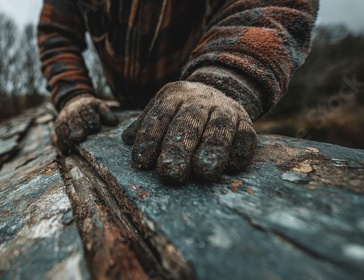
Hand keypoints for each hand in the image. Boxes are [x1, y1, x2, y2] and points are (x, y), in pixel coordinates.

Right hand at [55, 94, 118, 151]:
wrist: (73, 101)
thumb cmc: (90, 108)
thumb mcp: (100, 106)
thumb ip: (107, 113)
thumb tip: (115, 122)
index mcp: (84, 106)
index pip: (88, 116)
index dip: (92, 123)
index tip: (95, 129)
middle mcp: (72, 112)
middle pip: (74, 122)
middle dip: (76, 130)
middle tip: (78, 138)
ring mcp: (63, 118)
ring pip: (63, 129)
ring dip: (67, 138)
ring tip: (72, 147)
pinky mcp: (57, 126)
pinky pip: (57, 135)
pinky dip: (60, 143)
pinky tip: (65, 151)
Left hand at [122, 81, 255, 182]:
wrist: (220, 90)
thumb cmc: (182, 111)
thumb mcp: (162, 108)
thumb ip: (144, 125)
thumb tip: (126, 139)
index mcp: (175, 95)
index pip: (160, 115)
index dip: (150, 138)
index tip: (141, 162)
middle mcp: (200, 99)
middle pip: (188, 123)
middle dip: (179, 149)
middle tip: (170, 173)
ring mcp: (225, 109)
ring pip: (219, 128)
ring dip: (212, 150)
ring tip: (203, 172)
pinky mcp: (247, 122)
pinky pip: (246, 135)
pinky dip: (239, 150)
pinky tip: (232, 166)